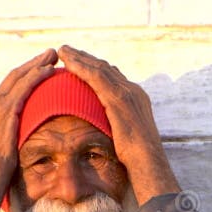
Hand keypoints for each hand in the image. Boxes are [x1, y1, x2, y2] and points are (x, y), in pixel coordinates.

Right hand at [0, 49, 57, 211]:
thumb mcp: (1, 145)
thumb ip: (10, 133)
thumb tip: (23, 136)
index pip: (9, 86)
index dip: (25, 74)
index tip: (40, 66)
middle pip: (14, 76)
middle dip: (33, 63)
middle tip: (50, 53)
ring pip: (19, 77)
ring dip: (37, 64)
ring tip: (54, 55)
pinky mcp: (6, 111)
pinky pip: (24, 88)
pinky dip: (36, 76)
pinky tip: (49, 71)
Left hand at [57, 45, 179, 205]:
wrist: (148, 161)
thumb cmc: (137, 158)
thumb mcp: (126, 137)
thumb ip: (116, 127)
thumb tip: (104, 132)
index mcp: (136, 98)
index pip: (113, 77)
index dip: (95, 68)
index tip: (81, 63)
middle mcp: (133, 91)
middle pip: (106, 68)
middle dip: (86, 58)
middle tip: (67, 51)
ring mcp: (127, 93)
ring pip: (99, 68)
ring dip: (80, 58)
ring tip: (63, 51)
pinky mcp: (118, 98)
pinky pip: (96, 77)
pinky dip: (81, 68)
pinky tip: (67, 63)